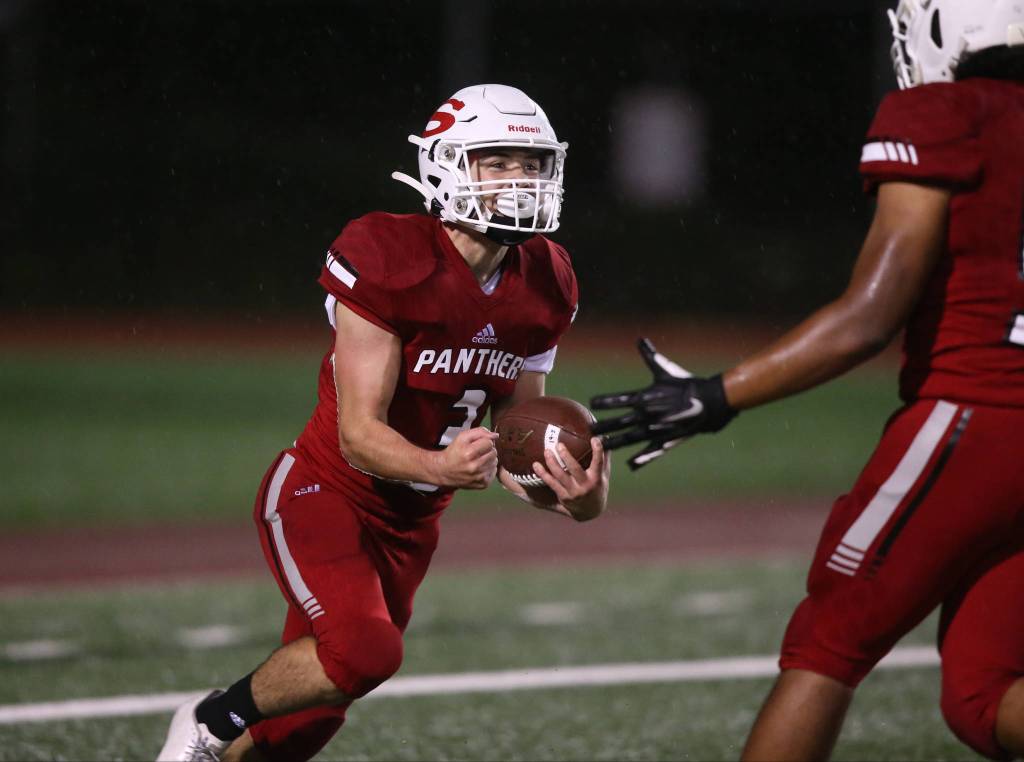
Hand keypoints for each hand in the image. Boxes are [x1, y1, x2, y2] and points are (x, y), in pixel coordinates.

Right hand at [435, 428, 498, 488]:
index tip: (478, 444)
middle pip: (494, 452)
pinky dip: (489, 468)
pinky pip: (494, 471)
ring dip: (489, 459)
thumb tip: (496, 435)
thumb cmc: (454, 452)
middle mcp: (475, 467)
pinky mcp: (483, 484)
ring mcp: (479, 477)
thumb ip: (479, 432)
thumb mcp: (462, 437)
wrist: (444, 471)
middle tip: (478, 452)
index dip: (484, 441)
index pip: (490, 443)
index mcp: (469, 453)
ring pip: (495, 462)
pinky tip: (479, 468)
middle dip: (487, 450)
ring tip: (478, 460)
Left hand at [530, 436, 609, 521]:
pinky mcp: (563, 496)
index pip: (598, 463)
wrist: (590, 512)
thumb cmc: (598, 488)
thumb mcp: (604, 475)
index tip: (595, 439)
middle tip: (558, 444)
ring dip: (552, 463)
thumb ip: (604, 458)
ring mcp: (573, 492)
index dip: (598, 451)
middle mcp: (585, 486)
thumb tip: (603, 437)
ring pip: (560, 476)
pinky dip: (543, 474)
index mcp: (596, 479)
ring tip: (547, 451)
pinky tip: (536, 465)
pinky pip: (551, 483)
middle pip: (574, 469)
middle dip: (566, 456)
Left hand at [590, 338, 736, 469]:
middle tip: (589, 430)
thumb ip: (650, 356)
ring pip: (630, 439)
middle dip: (603, 426)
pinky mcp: (667, 440)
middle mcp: (647, 416)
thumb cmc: (686, 383)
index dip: (604, 402)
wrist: (709, 401)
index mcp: (645, 397)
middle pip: (619, 423)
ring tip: (601, 446)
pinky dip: (641, 459)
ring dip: (614, 443)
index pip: (618, 400)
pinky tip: (630, 465)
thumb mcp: (665, 369)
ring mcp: (656, 430)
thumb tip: (640, 339)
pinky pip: (650, 452)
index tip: (591, 403)